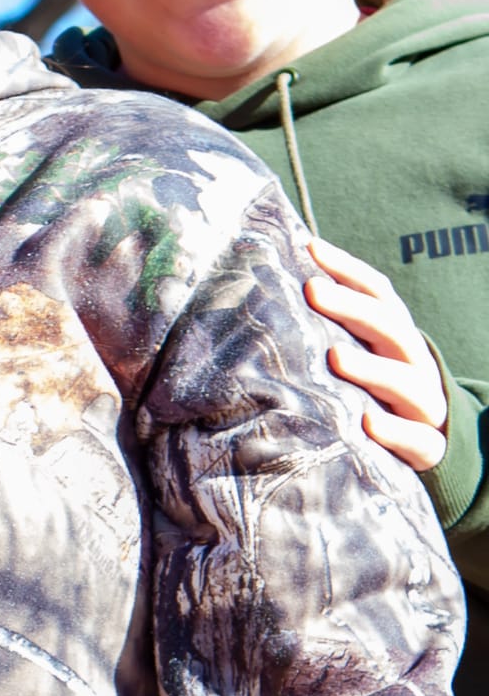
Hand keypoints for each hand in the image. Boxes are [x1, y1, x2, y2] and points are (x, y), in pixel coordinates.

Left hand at [304, 240, 446, 471]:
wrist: (426, 446)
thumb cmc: (372, 396)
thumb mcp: (358, 358)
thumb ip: (327, 331)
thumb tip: (269, 292)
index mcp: (395, 336)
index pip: (378, 293)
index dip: (347, 269)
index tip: (309, 247)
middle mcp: (413, 362)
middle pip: (390, 327)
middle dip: (353, 307)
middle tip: (313, 291)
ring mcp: (424, 404)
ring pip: (406, 381)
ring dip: (371, 368)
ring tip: (336, 357)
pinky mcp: (427, 447)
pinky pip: (416, 439)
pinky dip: (394, 430)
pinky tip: (368, 422)